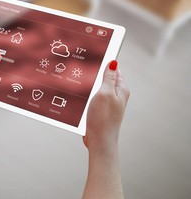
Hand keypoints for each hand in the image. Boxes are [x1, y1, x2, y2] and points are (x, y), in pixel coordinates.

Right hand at [81, 60, 128, 198]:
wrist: (98, 141)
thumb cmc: (103, 119)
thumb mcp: (105, 94)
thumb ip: (108, 78)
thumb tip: (113, 62)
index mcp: (120, 89)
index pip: (114, 69)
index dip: (104, 62)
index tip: (93, 56)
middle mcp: (115, 95)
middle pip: (103, 78)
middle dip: (93, 75)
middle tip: (82, 70)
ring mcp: (107, 103)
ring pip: (95, 88)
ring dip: (87, 86)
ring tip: (78, 84)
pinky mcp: (99, 110)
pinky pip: (91, 98)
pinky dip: (85, 96)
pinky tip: (78, 97)